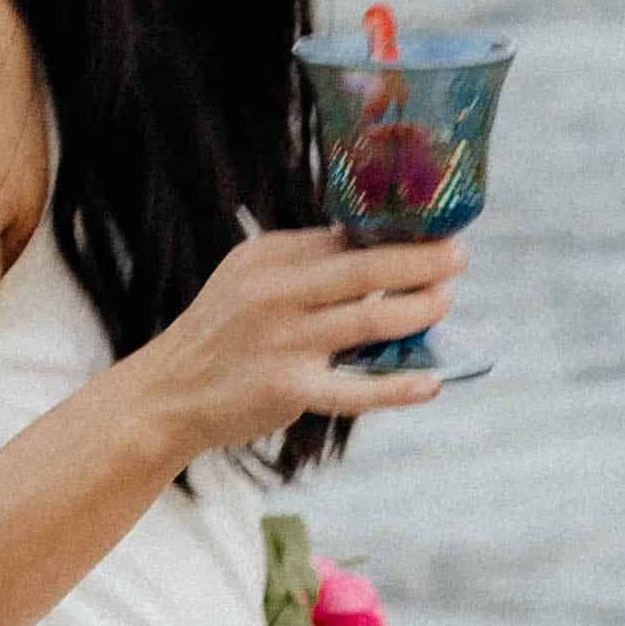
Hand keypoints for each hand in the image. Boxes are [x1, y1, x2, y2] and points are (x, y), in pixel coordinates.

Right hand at [121, 220, 463, 466]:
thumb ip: (303, 265)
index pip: (343, 238)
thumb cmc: (220, 333)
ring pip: (369, 322)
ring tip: (444, 303)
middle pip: (365, 271)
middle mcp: (275, 294)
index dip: (395, 236)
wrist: (167, 393)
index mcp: (268, 259)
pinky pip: (355, 389)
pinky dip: (397, 387)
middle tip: (457, 256)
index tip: (433, 232)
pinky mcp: (287, 389)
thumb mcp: (248, 279)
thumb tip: (376, 248)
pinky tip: (429, 383)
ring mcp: (282, 342)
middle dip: (421, 262)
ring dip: (419, 312)